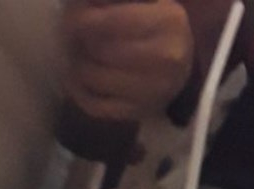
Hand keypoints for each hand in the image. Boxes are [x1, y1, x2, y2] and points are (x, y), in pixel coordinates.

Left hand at [61, 0, 195, 123]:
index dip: (85, 20)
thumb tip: (79, 4)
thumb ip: (118, 3)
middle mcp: (164, 57)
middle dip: (79, 42)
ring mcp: (152, 90)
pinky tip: (76, 79)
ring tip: (75, 56)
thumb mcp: (148, 4)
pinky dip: (78, 91)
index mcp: (167, 21)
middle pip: (101, 50)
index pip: (114, 21)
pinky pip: (94, 105)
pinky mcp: (138, 112)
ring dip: (76, 66)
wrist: (182, 71)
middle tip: (70, 38)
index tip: (71, 19)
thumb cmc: (159, 30)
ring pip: (93, 78)